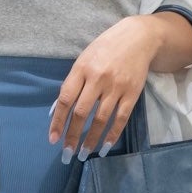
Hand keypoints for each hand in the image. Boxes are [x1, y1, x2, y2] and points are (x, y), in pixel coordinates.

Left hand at [49, 16, 158, 159]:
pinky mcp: (132, 94)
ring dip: (91, 139)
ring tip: (83, 154)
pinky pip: (121, 119)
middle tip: (67, 154)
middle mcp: (98, 78)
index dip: (58, 121)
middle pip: (82, 112)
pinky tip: (105, 147)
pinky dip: (112, 135)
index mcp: (82, 69)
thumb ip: (72, 83)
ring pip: (101, 119)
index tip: (53, 139)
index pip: (66, 99)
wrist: (138, 38)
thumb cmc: (105, 50)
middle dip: (72, 136)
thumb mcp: (84, 59)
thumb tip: (57, 110)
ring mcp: (116, 87)